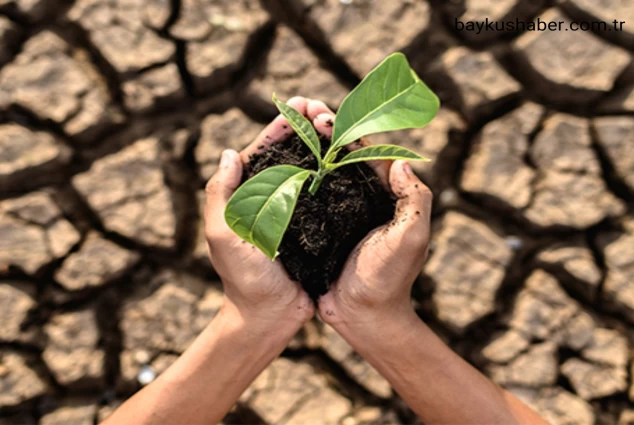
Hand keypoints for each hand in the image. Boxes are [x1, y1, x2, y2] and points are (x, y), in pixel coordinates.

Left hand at [203, 97, 316, 329]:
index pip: (262, 152)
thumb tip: (230, 153)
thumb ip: (220, 196)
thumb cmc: (244, 279)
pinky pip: (325, 193)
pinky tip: (350, 158)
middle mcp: (271, 198)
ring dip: (322, 144)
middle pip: (288, 154)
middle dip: (304, 127)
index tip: (298, 105)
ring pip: (309, 168)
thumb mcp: (223, 236)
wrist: (271, 316)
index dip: (280, 127)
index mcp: (246, 196)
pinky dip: (335, 173)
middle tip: (323, 106)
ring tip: (339, 123)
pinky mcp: (315, 225)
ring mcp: (294, 211)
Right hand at [304, 101, 432, 327]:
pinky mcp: (320, 229)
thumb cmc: (388, 279)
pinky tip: (278, 166)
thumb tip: (401, 161)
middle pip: (343, 158)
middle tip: (302, 112)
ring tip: (288, 129)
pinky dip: (295, 179)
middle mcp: (363, 200)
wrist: (363, 317)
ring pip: (323, 173)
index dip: (347, 132)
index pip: (367, 154)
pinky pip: (307, 198)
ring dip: (308, 150)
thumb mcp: (411, 238)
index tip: (323, 116)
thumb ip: (414, 199)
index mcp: (386, 197)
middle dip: (324, 133)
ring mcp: (340, 214)